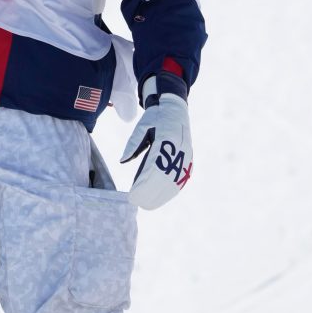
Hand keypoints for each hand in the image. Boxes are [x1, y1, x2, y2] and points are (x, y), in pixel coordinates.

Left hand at [120, 79, 192, 209]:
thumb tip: (122, 162)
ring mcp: (186, 156)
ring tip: (146, 203)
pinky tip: (159, 197)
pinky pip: (180, 180)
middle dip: (150, 193)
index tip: (133, 194)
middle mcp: (179, 149)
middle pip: (164, 178)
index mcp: (167, 138)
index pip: (154, 167)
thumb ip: (133, 144)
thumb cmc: (156, 117)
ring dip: (160, 195)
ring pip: (174, 182)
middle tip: (136, 201)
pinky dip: (169, 191)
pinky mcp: (189, 161)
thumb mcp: (142, 126)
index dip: (144, 184)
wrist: (175, 108)